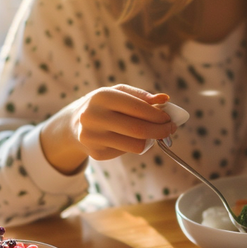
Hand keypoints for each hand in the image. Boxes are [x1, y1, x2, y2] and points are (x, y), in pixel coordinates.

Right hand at [42, 85, 176, 172]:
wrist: (75, 124)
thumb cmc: (104, 105)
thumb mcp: (119, 93)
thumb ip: (142, 96)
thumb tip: (165, 98)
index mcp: (101, 96)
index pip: (138, 108)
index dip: (158, 115)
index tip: (170, 118)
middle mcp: (94, 116)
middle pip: (139, 130)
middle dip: (160, 131)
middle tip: (170, 130)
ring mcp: (93, 137)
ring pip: (135, 145)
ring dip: (150, 140)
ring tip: (152, 134)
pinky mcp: (96, 154)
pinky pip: (126, 152)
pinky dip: (134, 146)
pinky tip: (128, 139)